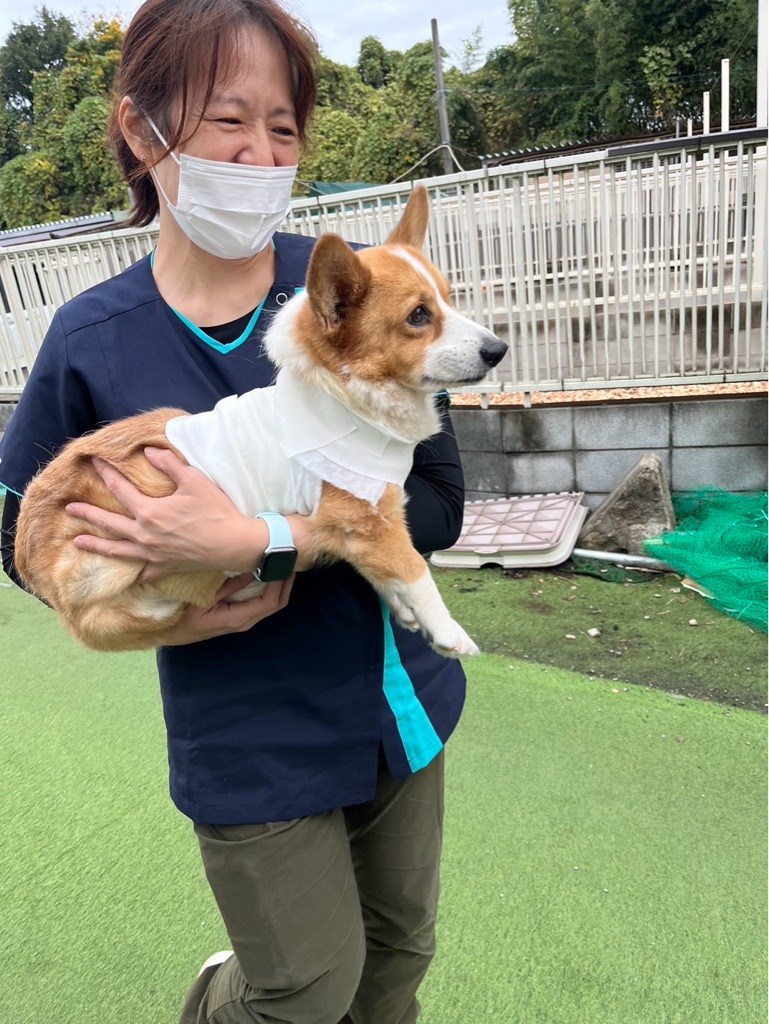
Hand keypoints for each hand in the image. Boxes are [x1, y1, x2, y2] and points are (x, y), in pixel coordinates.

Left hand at [66, 447, 264, 578]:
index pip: (120, 489)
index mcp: (150, 512)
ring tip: (78, 542)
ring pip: (118, 551)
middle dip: (87, 514)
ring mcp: (154, 554)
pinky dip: (136, 572)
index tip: (93, 462)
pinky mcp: (167, 566)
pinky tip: (131, 573)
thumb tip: (149, 451)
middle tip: (69, 508)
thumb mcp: (194, 481)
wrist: (235, 544)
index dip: (106, 473)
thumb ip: (169, 464)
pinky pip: (145, 571)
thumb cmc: (216, 511)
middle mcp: (146, 535)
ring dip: (97, 545)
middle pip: (109, 524)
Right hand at [161, 573, 294, 644]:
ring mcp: (244, 620)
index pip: (269, 602)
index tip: (284, 566)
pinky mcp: (241, 616)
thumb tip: (251, 572)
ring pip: (271, 604)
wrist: (173, 633)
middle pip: (276, 604)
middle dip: (286, 584)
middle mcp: (245, 622)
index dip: (280, 584)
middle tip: (290, 561)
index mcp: (237, 618)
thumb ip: (228, 587)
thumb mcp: (203, 599)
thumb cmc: (183, 616)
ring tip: (283, 565)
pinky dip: (271, 590)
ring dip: (280, 586)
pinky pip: (262, 603)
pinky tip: (270, 575)